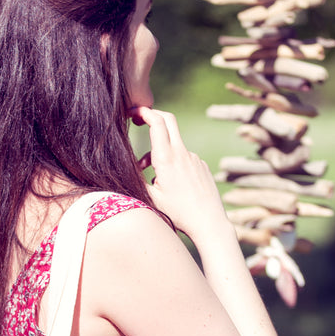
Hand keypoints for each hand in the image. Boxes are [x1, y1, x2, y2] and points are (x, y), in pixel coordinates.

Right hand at [130, 105, 228, 243]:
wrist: (209, 223)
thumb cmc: (179, 214)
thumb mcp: (151, 198)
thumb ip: (136, 180)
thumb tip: (124, 168)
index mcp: (167, 159)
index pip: (157, 122)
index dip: (144, 112)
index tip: (133, 112)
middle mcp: (182, 154)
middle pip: (168, 120)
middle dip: (153, 116)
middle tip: (140, 120)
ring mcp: (194, 158)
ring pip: (173, 144)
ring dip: (160, 151)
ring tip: (153, 177)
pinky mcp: (201, 165)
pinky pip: (184, 158)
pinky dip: (173, 163)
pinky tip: (173, 185)